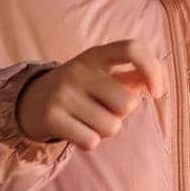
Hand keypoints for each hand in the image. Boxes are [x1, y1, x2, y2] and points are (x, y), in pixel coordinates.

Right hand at [16, 40, 165, 149]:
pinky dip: (89, 141)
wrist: (32, 100)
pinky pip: (91, 141)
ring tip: (89, 119)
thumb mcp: (104, 73)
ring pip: (111, 127)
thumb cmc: (82, 88)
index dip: (152, 69)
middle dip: (122, 113)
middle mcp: (79, 69)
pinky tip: (77, 129)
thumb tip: (157, 81)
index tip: (156, 91)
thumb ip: (134, 75)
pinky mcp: (51, 117)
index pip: (132, 48)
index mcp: (96, 54)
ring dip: (106, 129)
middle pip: (127, 103)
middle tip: (104, 108)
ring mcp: (63, 92)